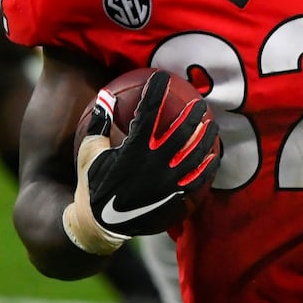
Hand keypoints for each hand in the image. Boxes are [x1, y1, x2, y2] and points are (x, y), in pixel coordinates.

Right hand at [63, 71, 219, 253]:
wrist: (99, 224)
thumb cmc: (92, 184)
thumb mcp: (89, 152)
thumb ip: (99, 124)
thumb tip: (105, 97)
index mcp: (133, 149)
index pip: (148, 112)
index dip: (155, 92)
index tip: (161, 77)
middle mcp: (153, 163)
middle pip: (180, 132)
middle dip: (192, 114)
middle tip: (200, 102)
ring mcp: (166, 182)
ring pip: (193, 156)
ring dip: (205, 138)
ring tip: (213, 126)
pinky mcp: (172, 198)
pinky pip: (195, 181)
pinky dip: (206, 169)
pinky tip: (213, 159)